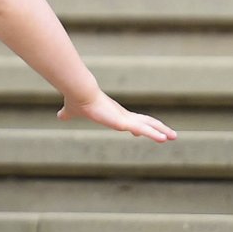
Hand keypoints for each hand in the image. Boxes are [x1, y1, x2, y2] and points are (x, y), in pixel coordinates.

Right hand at [58, 87, 176, 143]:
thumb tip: (58, 116)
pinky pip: (143, 129)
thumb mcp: (71, 111)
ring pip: (149, 125)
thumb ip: (67, 114)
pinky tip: (164, 139)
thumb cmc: (77, 100)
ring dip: (162, 131)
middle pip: (146, 122)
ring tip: (175, 137)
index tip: (147, 131)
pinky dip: (154, 134)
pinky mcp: (123, 121)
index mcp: (114, 114)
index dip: (141, 125)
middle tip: (172, 135)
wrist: (79, 92)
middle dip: (159, 128)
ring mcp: (124, 118)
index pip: (132, 120)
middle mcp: (123, 115)